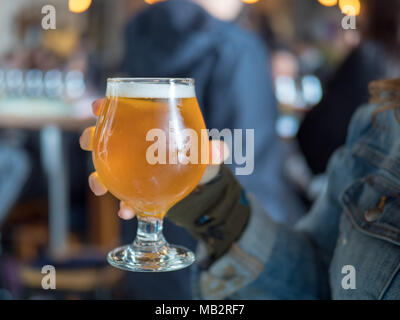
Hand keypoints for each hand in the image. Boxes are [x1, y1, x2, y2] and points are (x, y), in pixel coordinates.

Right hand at [79, 98, 228, 219]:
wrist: (199, 188)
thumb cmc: (198, 159)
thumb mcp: (205, 153)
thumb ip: (212, 150)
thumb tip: (220, 150)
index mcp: (148, 127)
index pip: (123, 111)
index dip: (107, 105)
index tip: (99, 105)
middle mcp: (133, 145)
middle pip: (103, 137)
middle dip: (91, 137)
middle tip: (90, 142)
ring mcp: (130, 169)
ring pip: (104, 169)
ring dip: (96, 177)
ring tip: (100, 187)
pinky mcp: (135, 190)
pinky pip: (122, 196)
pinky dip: (123, 205)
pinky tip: (127, 211)